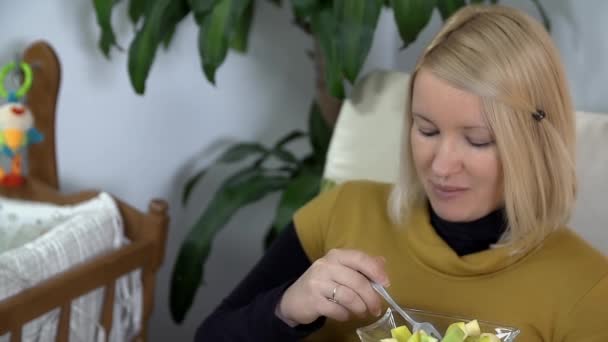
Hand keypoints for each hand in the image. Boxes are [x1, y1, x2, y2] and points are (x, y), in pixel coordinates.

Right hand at [275, 248, 389, 325]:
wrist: (293, 299)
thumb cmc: (322, 283)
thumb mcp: (340, 270)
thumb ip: (360, 266)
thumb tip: (382, 263)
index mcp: (336, 256)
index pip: (359, 258)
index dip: (375, 270)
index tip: (386, 283)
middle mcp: (326, 265)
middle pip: (357, 281)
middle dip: (371, 297)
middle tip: (376, 309)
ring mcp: (318, 282)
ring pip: (349, 296)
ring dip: (360, 308)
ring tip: (362, 312)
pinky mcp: (313, 300)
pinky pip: (337, 309)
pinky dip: (345, 315)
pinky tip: (345, 315)